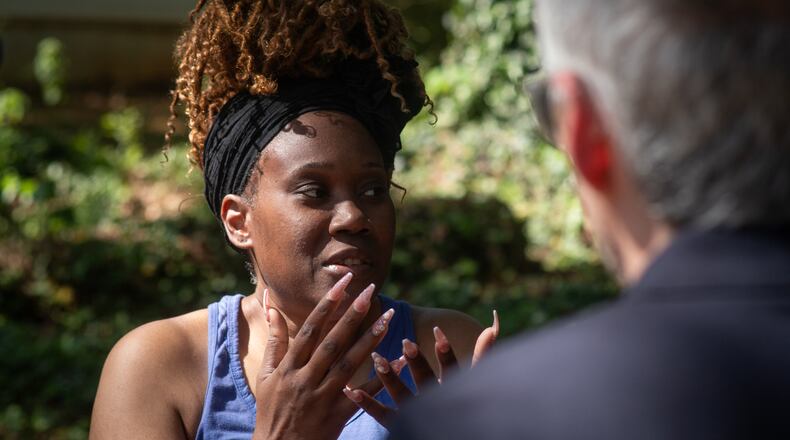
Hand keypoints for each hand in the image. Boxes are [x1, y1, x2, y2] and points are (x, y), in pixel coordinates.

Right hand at [252, 273, 394, 439]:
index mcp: (288, 367)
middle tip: (371, 290)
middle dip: (352, 315)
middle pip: (332, 342)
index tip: (343, 283)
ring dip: (370, 339)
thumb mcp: (265, 376)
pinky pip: (363, 394)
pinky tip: (399, 360)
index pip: (310, 329)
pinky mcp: (337, 415)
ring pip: (349, 364)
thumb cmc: (271, 411)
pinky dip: (381, 377)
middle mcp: (305, 379)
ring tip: (388, 317)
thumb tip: (272, 308)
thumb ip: (275, 342)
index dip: (327, 304)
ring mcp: (322, 398)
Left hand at [344, 310, 499, 426]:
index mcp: (453, 389)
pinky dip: (366, 402)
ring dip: (390, 378)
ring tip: (378, 358)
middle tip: (406, 342)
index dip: (445, 353)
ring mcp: (418, 415)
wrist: (448, 434)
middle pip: (426, 382)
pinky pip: (382, 415)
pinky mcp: (401, 427)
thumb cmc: (469, 408)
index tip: (437, 331)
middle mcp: (437, 402)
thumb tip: (492, 325)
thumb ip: (483, 354)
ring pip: (402, 396)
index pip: (452, 370)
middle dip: (417, 363)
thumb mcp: (474, 380)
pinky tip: (352, 389)